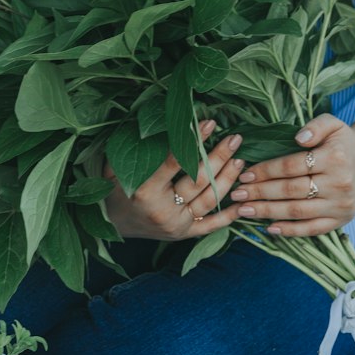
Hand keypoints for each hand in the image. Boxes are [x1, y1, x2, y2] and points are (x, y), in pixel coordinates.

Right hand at [103, 120, 245, 240]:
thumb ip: (135, 146)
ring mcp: (176, 225)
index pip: (176, 161)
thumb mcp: (117, 166)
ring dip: (227, 179)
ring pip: (209, 201)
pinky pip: (210, 226)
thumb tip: (158, 118)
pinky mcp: (184, 235)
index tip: (210, 123)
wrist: (113, 223)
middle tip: (234, 139)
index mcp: (144, 190)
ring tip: (239, 160)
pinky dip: (228, 215)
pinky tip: (242, 201)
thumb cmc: (116, 188)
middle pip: (198, 181)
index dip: (194, 141)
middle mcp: (162, 210)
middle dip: (219, 158)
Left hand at [229, 113, 354, 236]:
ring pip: (297, 211)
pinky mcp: (340, 221)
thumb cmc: (341, 142)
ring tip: (243, 210)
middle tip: (236, 194)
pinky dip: (290, 230)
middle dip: (260, 192)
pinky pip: (311, 229)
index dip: (266, 170)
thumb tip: (298, 138)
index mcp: (336, 158)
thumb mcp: (332, 123)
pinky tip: (269, 227)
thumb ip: (315, 126)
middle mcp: (340, 184)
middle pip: (291, 190)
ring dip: (267, 212)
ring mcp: (341, 205)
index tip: (244, 173)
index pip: (292, 166)